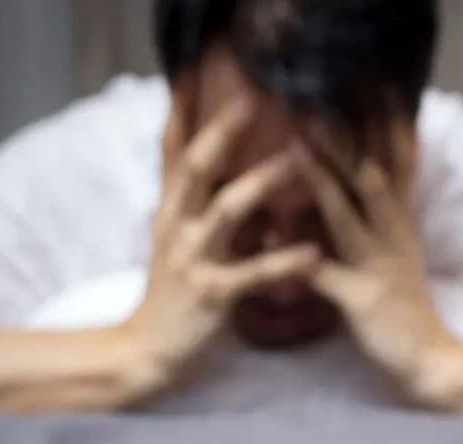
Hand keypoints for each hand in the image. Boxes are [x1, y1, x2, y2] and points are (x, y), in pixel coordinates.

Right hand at [125, 84, 319, 380]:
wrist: (148, 351)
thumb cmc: (176, 293)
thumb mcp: (186, 244)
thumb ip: (213, 213)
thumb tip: (246, 181)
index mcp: (172, 213)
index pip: (174, 153)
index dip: (184, 114)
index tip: (197, 73)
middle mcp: (178, 228)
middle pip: (196, 168)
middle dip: (222, 132)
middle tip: (252, 100)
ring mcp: (193, 260)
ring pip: (227, 212)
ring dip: (261, 183)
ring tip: (296, 161)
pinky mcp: (212, 295)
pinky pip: (252, 275)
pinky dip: (284, 261)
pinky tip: (313, 252)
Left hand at [295, 111, 455, 396]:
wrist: (430, 361)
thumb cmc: (405, 309)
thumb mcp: (398, 254)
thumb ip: (378, 220)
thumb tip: (356, 185)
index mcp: (401, 225)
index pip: (396, 164)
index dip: (386, 125)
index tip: (375, 85)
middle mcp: (393, 236)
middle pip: (372, 175)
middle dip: (348, 135)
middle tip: (323, 95)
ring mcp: (379, 266)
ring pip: (349, 214)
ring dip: (325, 177)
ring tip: (300, 144)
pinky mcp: (363, 300)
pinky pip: (325, 274)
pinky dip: (299, 257)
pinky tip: (275, 240)